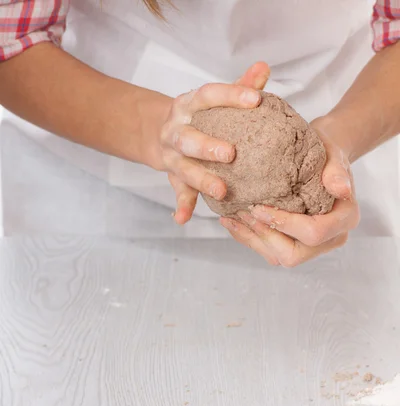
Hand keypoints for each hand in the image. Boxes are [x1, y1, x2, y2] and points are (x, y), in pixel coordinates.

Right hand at [161, 62, 270, 223]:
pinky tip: (182, 219)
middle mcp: (176, 130)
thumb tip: (264, 67)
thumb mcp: (213, 100)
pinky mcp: (173, 177)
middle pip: (188, 138)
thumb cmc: (199, 117)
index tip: (255, 100)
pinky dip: (181, 206)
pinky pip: (177, 193)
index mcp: (188, 105)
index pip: (208, 96)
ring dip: (201, 179)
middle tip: (231, 153)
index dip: (230, 96)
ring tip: (220, 191)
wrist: (159, 134)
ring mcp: (172, 156)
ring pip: (184, 169)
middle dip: (207, 146)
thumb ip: (238, 85)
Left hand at [220, 118, 359, 266]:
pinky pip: (270, 251)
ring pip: (277, 257)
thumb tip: (340, 189)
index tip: (259, 207)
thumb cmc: (327, 154)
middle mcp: (330, 239)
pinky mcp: (294, 245)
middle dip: (264, 236)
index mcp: (345, 220)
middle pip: (293, 255)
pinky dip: (250, 238)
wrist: (320, 159)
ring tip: (230, 218)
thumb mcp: (334, 156)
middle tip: (242, 213)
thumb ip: (336, 172)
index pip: (314, 233)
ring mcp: (311, 247)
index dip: (285, 223)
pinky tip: (232, 222)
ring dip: (252, 239)